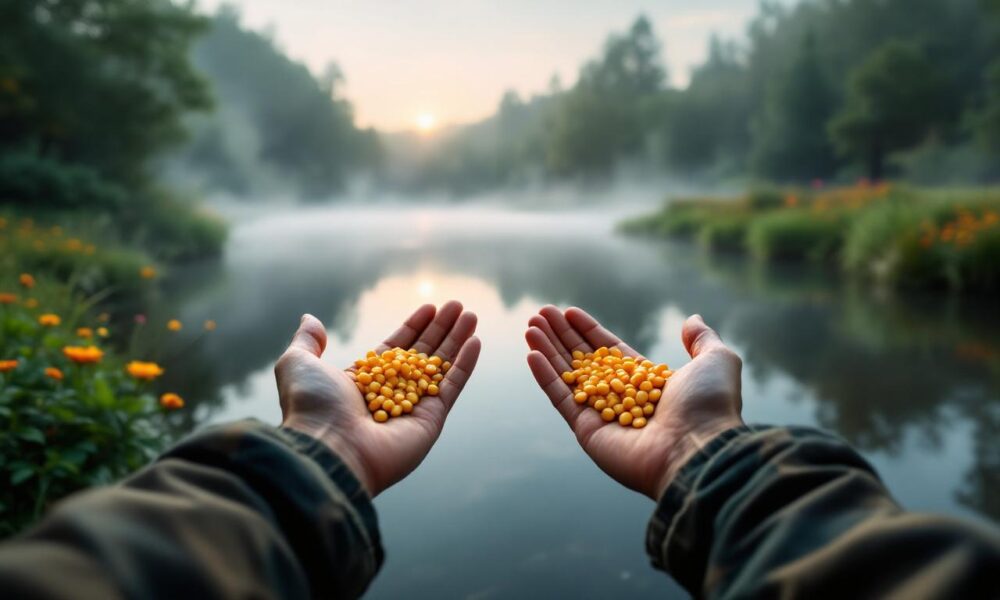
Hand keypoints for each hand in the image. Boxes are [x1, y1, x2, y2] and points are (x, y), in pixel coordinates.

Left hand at [276, 302, 480, 496]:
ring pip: (440, 367)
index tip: (430, 306)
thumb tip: (311, 318)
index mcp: (362, 382)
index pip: (395, 348)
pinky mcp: (430, 420)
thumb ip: (307, 341)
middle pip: (422, 354)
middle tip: (458, 305)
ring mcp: (412, 408)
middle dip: (441, 329)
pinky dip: (465, 365)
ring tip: (471, 315)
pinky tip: (475, 341)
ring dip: (457, 340)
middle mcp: (390, 394)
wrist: (327, 447)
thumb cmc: (311, 406)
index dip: (414, 327)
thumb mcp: (298, 364)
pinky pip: (451, 387)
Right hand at [526, 306, 742, 499]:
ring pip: (568, 376)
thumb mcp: (717, 361)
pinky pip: (561, 398)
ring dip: (547, 350)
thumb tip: (692, 318)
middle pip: (584, 360)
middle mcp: (622, 397)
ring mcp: (603, 415)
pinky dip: (545, 376)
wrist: (700, 449)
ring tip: (530, 326)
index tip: (569, 311)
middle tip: (541, 313)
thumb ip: (702, 339)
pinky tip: (531, 352)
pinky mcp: (587, 431)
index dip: (589, 331)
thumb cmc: (710, 406)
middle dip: (562, 336)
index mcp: (647, 383)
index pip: (610, 352)